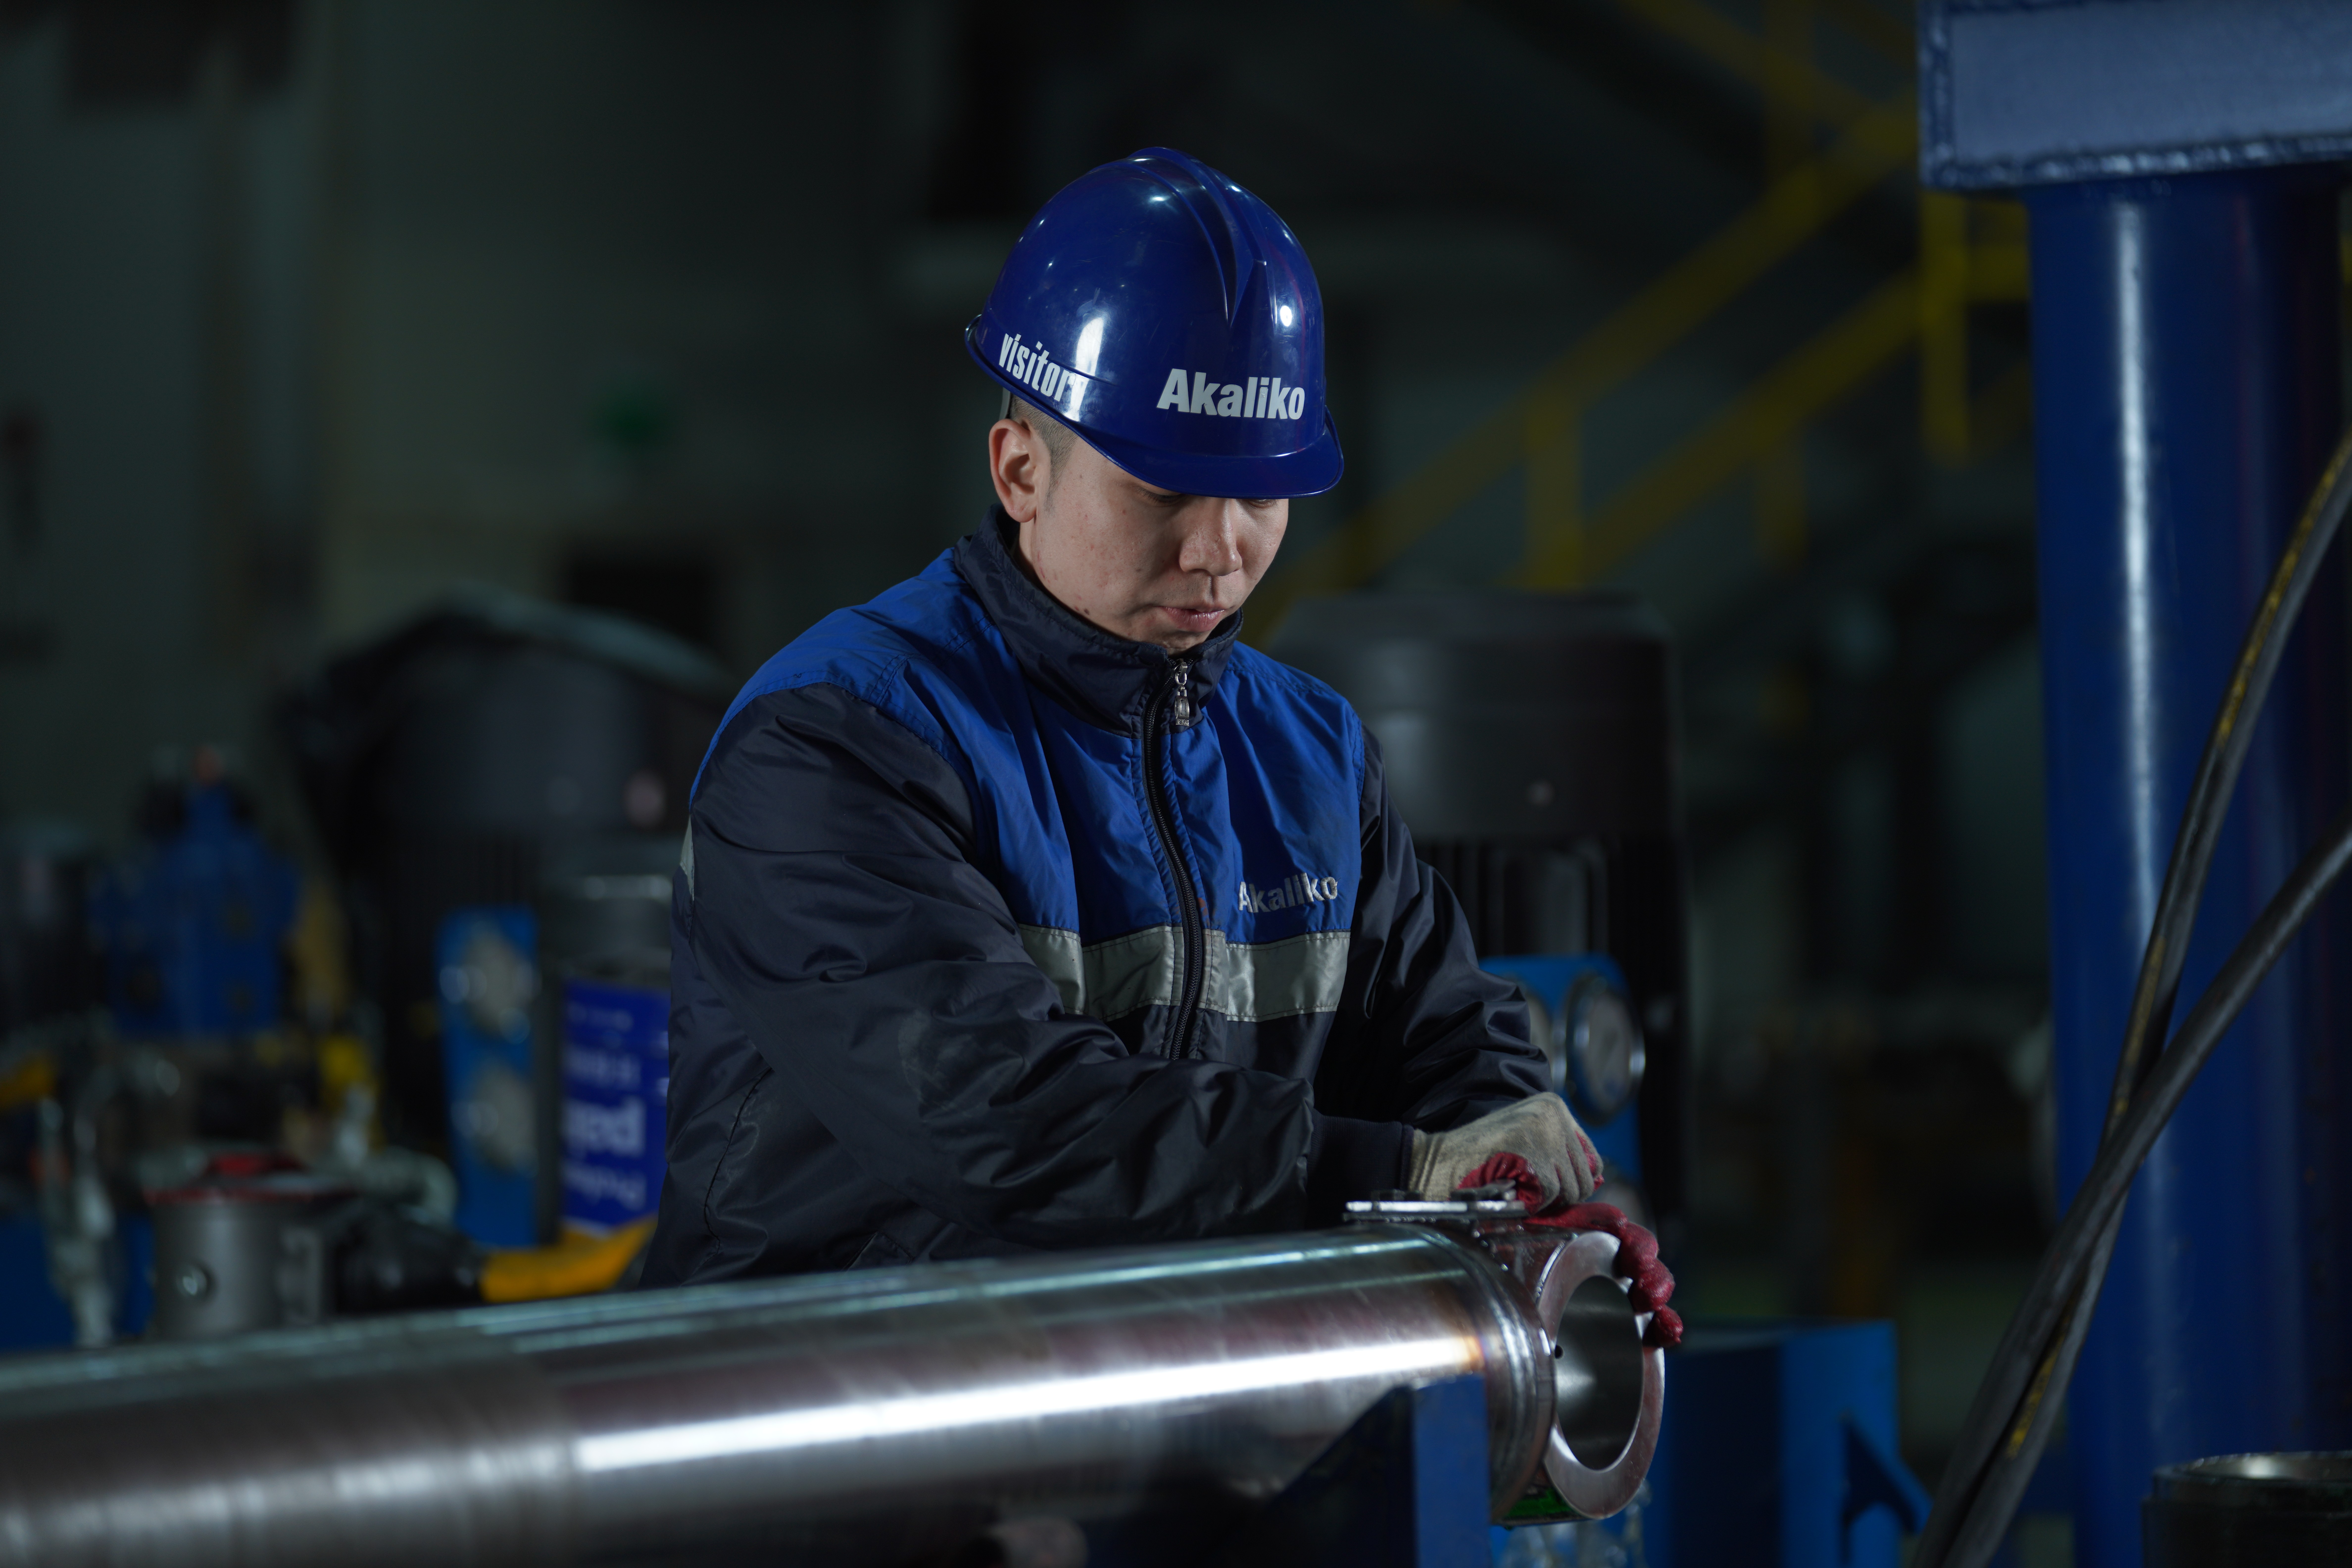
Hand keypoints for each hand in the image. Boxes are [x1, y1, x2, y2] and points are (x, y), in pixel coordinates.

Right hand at [1407, 1095, 1600, 1207]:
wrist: (1440, 1161)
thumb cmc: (1480, 1156)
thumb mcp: (1526, 1138)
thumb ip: (1557, 1151)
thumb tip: (1593, 1180)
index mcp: (1553, 1106)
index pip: (1591, 1157)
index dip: (1575, 1181)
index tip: (1555, 1189)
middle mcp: (1554, 1114)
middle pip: (1585, 1177)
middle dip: (1562, 1195)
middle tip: (1532, 1192)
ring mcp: (1546, 1133)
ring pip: (1571, 1188)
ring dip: (1547, 1199)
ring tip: (1518, 1187)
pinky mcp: (1537, 1155)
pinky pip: (1551, 1195)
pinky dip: (1533, 1202)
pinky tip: (1511, 1189)